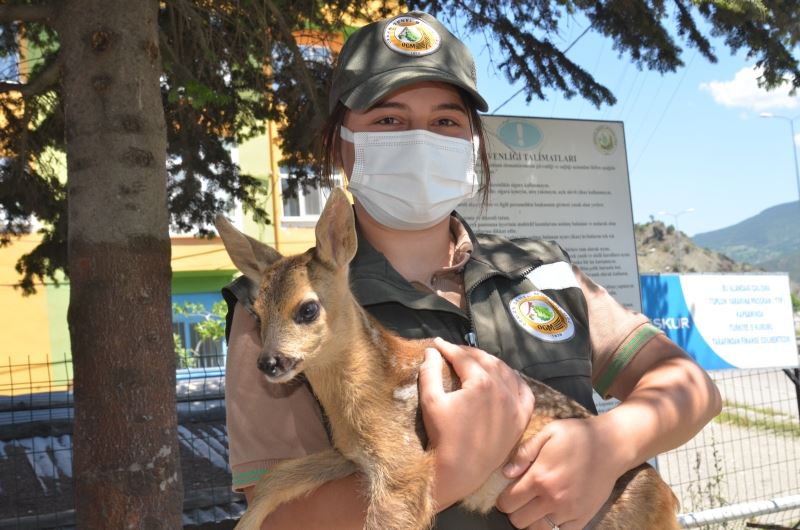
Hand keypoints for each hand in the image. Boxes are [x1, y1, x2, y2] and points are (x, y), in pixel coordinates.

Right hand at [418, 337, 534, 509]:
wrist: (460, 471)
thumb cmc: (443, 436)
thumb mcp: (431, 401)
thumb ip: (430, 372)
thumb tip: (432, 351)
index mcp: (481, 383)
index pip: (464, 357)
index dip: (448, 348)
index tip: (437, 344)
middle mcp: (503, 390)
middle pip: (486, 361)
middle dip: (468, 353)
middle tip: (453, 351)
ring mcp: (516, 405)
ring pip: (506, 372)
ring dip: (490, 362)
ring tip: (475, 361)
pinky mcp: (522, 419)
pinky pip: (524, 391)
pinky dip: (515, 380)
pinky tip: (505, 377)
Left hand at [496, 416, 624, 528]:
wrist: (611, 446)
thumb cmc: (577, 436)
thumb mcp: (548, 433)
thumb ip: (524, 452)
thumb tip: (506, 472)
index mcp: (540, 478)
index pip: (508, 503)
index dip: (503, 500)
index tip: (507, 494)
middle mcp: (553, 498)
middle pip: (519, 521)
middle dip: (515, 511)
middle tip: (521, 500)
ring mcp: (569, 511)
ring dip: (532, 521)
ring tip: (535, 507)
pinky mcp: (582, 518)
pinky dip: (553, 526)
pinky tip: (552, 512)